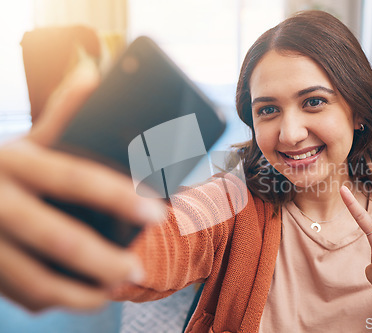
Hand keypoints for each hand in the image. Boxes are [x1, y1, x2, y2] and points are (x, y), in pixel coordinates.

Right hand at [0, 61, 162, 311]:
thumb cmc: (0, 168)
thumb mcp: (25, 140)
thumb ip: (61, 112)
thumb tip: (94, 73)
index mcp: (17, 162)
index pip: (75, 178)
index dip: (119, 196)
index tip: (158, 213)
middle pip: (57, 237)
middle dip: (104, 260)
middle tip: (138, 270)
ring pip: (36, 279)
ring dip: (82, 292)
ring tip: (114, 290)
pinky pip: (19, 295)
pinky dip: (54, 300)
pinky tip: (80, 298)